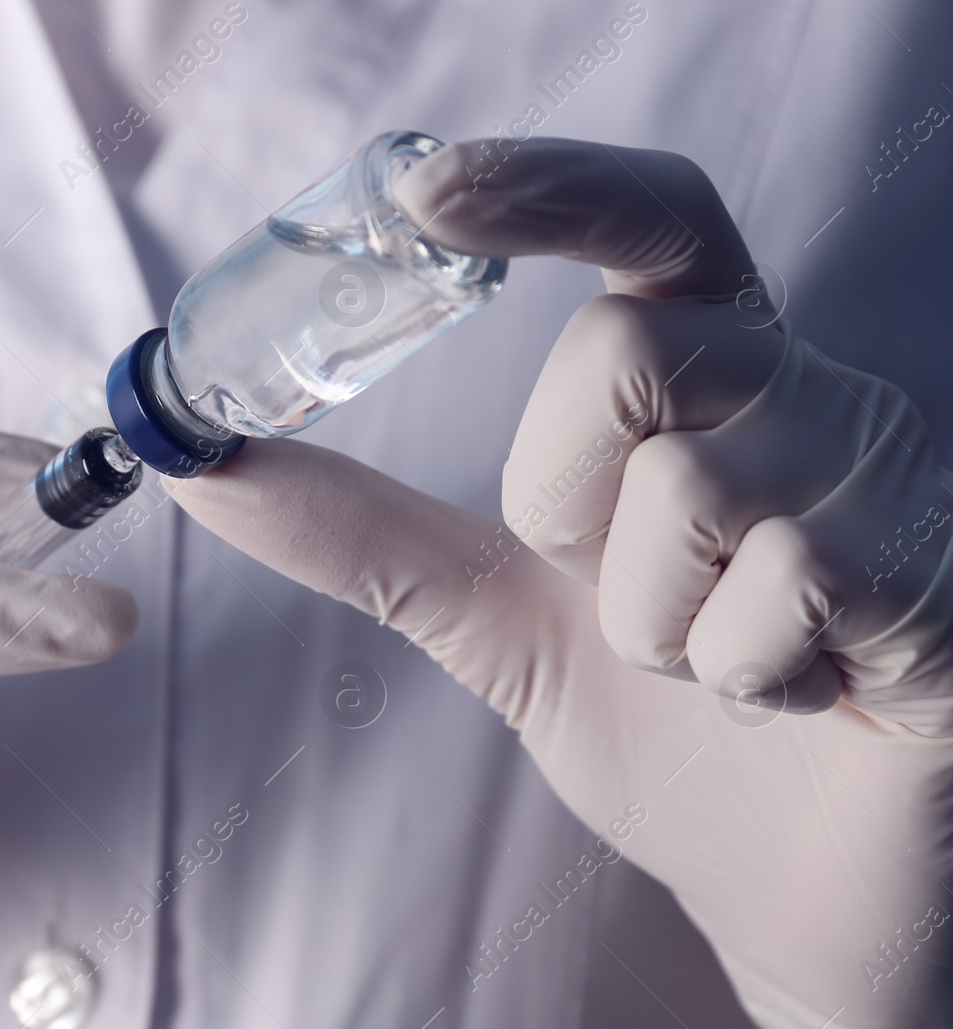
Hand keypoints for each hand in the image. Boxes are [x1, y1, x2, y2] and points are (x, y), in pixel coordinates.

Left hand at [169, 138, 952, 1027]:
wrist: (794, 892)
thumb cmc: (666, 730)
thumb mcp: (495, 613)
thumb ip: (366, 534)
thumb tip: (201, 468)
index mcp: (712, 377)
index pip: (645, 219)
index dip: (542, 186)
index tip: (421, 190)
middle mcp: (809, 396)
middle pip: (628, 347)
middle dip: (562, 495)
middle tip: (607, 581)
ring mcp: (892, 479)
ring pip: (692, 485)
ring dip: (653, 624)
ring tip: (713, 667)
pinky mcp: (946, 578)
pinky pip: (791, 583)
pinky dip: (742, 675)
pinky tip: (798, 703)